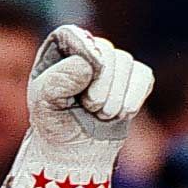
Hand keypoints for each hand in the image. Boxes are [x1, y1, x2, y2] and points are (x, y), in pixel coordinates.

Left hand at [4, 24, 153, 187]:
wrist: (75, 153)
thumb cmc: (54, 126)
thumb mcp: (43, 105)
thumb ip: (57, 81)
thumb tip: (89, 65)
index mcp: (60, 48)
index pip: (74, 35)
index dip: (83, 58)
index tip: (84, 81)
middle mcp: (88, 49)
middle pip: (105, 51)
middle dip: (101, 86)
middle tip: (91, 108)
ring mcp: (113, 63)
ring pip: (126, 63)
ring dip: (114, 97)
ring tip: (101, 115)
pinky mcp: (133, 78)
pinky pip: (143, 76)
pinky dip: (133, 98)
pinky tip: (121, 114)